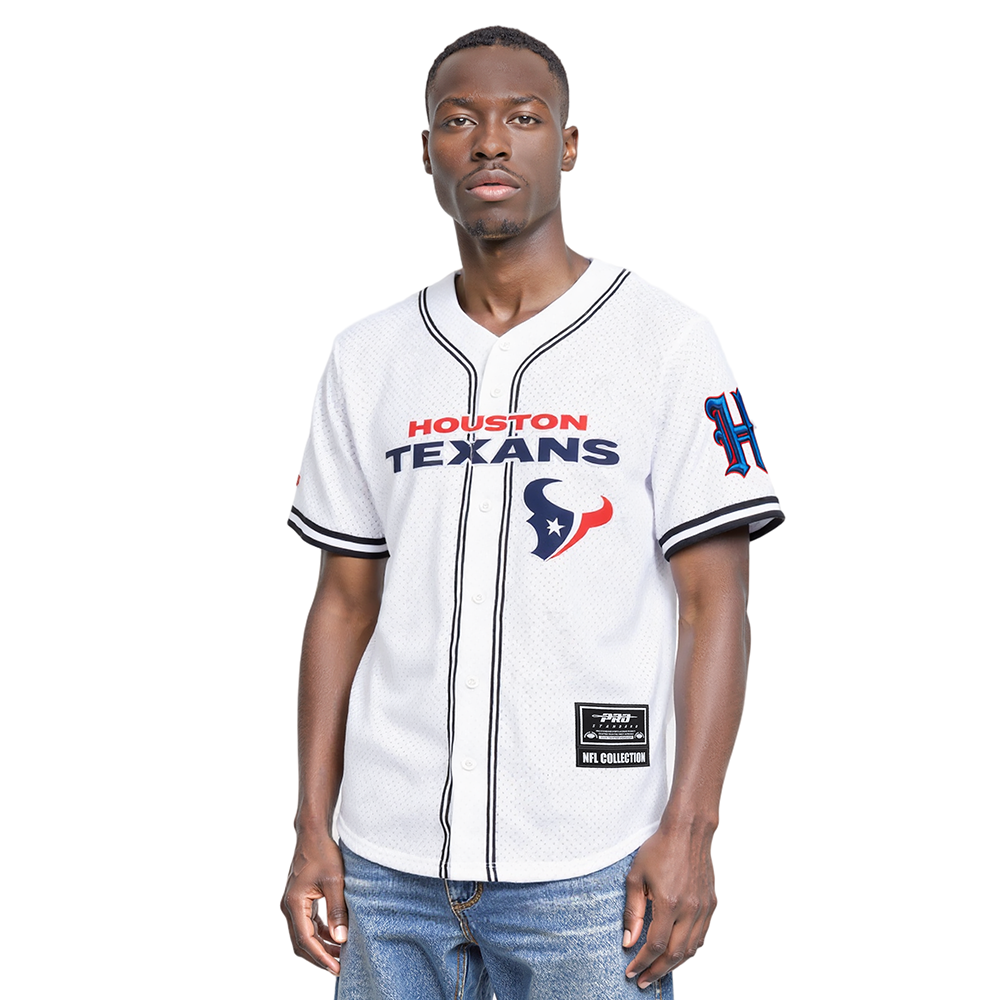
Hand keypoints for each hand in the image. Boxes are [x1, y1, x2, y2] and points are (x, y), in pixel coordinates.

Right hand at [280, 835, 348, 974]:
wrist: (313, 834)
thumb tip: (341, 938)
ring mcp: (293, 903)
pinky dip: (320, 933)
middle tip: (339, 966)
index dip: (321, 956)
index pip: (305, 939)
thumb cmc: (323, 853)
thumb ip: (337, 911)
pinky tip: (335, 936)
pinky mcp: (300, 899)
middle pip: (301, 941)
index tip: (336, 968)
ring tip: (340, 953)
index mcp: (295, 903)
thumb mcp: (335, 881)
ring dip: (320, 945)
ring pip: (304, 934)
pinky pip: (308, 923)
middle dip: (319, 956)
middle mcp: (289, 906)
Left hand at [622, 824, 717, 988]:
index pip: (655, 945)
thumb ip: (633, 911)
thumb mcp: (636, 877)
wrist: (687, 832)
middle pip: (675, 955)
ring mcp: (703, 908)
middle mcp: (689, 909)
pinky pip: (701, 936)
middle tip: (643, 979)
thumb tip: (629, 940)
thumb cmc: (660, 849)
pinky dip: (688, 949)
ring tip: (657, 970)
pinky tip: (676, 952)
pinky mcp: (711, 904)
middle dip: (657, 971)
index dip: (642, 962)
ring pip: (691, 949)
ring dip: (674, 964)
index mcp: (669, 903)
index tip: (631, 971)